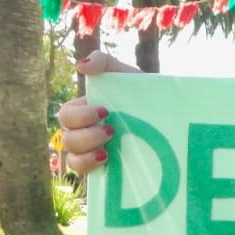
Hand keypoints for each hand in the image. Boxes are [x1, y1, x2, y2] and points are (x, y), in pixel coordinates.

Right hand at [56, 51, 140, 175]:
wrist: (168, 116)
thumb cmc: (143, 94)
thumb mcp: (125, 74)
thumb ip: (103, 61)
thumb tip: (80, 67)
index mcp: (84, 112)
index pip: (66, 115)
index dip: (80, 115)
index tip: (105, 111)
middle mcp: (83, 133)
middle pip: (67, 137)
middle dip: (86, 134)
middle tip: (111, 130)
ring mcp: (92, 153)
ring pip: (72, 157)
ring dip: (87, 151)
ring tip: (108, 148)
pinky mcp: (104, 170)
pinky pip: (82, 172)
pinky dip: (88, 166)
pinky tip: (105, 159)